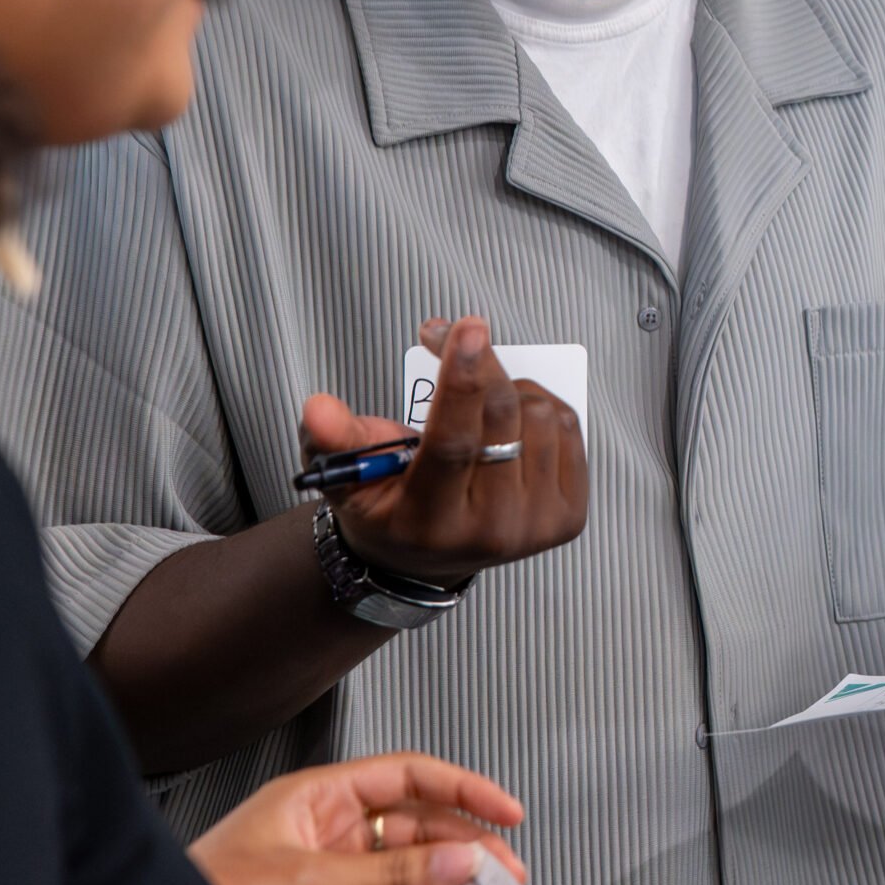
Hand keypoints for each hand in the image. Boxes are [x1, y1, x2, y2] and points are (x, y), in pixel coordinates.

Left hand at [188, 751, 528, 884]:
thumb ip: (387, 874)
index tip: (504, 809)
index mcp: (317, 799)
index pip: (406, 777)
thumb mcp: (304, 880)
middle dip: (463, 851)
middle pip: (416, 834)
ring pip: (405, 883)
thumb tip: (456, 859)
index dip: (462, 787)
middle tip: (501, 873)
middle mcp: (325, 838)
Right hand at [302, 316, 590, 585]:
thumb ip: (335, 439)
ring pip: (540, 414)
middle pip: (500, 418)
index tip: (465, 328)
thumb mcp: (346, 477)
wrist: (427, 555)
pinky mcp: (568, 515)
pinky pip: (568, 427)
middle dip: (478, 362)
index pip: (453, 445)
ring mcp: (536, 526)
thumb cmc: (387, 505)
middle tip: (453, 336)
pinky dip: (539, 405)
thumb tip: (317, 407)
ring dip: (510, 388)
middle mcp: (490, 532)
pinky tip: (510, 418)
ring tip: (479, 400)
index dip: (461, 382)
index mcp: (430, 524)